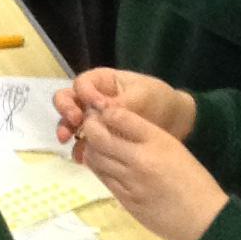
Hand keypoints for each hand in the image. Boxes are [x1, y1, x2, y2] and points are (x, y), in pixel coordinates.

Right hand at [53, 69, 196, 151]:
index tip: (95, 104)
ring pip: (70, 122)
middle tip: (74, 123)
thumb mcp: (143, 96)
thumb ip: (121, 102)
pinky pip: (82, 144)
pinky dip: (79, 150)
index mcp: (102, 82)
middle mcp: (92, 100)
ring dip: (65, 130)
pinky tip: (82, 157)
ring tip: (67, 139)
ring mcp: (93, 120)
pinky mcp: (98, 140)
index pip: (82, 84)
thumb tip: (99, 109)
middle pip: (68, 100)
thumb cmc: (159, 100)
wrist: (175, 123)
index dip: (84, 93)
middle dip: (66, 110)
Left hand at [77, 108, 227, 239]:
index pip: (120, 117)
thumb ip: (146, 137)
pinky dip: (99, 169)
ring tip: (94, 145)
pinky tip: (103, 165)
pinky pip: (104, 179)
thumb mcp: (174, 148)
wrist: (204, 218)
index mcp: (157, 141)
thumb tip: (117, 126)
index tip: (102, 111)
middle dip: (90, 128)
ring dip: (91, 149)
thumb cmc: (194, 180)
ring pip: (95, 159)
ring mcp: (130, 182)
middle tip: (90, 126)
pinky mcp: (126, 201)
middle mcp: (140, 159)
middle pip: (99, 137)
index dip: (105, 111)